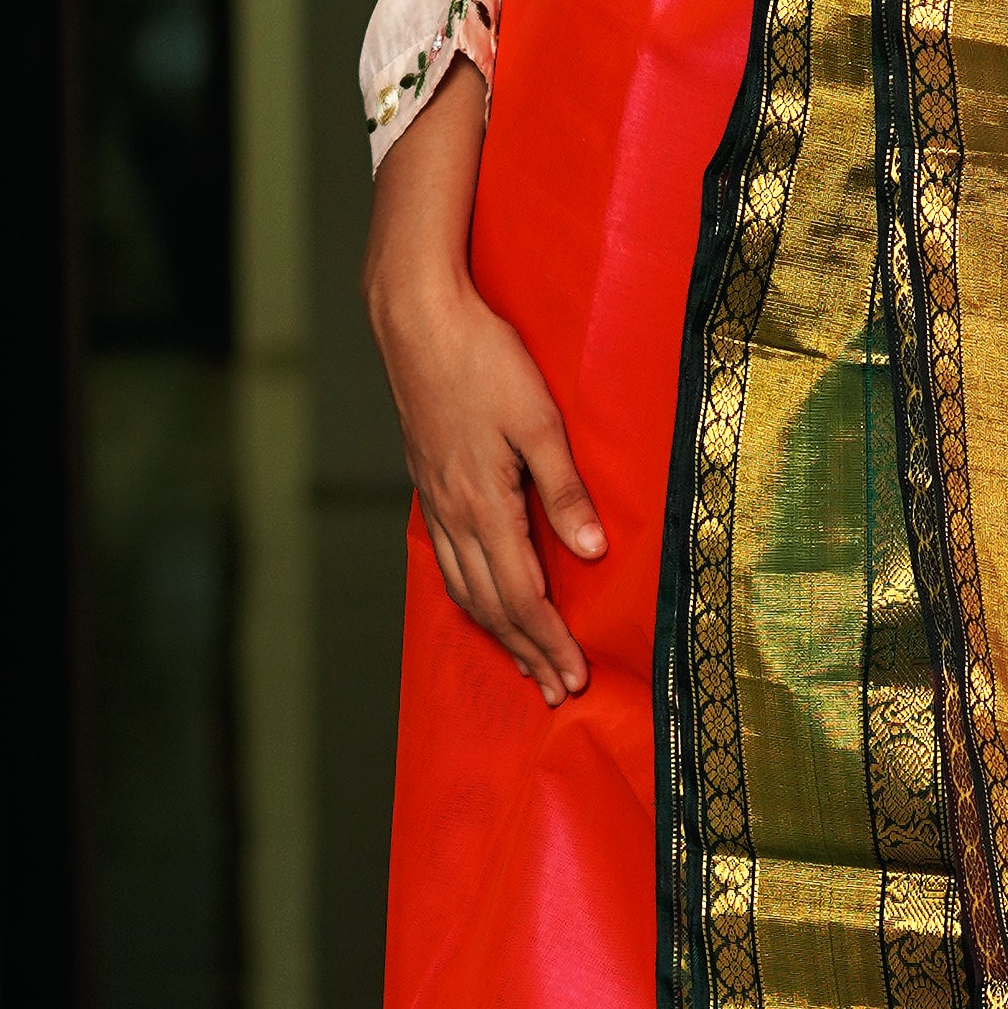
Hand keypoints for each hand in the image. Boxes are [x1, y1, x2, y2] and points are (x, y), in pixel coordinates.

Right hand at [361, 63, 603, 705]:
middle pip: (492, 605)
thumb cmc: (483, 359)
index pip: (522, 595)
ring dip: (497, 632)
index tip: (575, 678)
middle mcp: (453, 513)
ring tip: (525, 664)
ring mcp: (435, 500)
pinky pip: (445, 560)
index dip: (550, 641)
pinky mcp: (428, 482)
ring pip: (464, 588)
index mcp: (484, 504)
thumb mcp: (539, 421)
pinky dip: (468, 596)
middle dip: (527, 652)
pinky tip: (481, 601)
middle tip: (558, 691)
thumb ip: (565, 491)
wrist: (416, 318)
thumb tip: (591, 556)